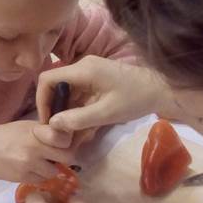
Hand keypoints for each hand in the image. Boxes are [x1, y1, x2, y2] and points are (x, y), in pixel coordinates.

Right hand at [0, 120, 77, 184]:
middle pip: (67, 157)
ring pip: (55, 171)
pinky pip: (42, 181)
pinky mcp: (23, 177)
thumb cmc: (1, 136)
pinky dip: (39, 177)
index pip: (64, 138)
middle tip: (55, 156)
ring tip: (39, 163)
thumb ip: (44, 132)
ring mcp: (29, 164)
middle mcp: (35, 147)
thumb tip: (66, 137)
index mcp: (35, 131)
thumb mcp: (23, 127)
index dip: (67, 142)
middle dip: (64, 158)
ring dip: (50, 169)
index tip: (62, 143)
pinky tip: (29, 170)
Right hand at [36, 56, 167, 133]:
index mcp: (83, 69)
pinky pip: (80, 96)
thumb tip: (53, 124)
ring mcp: (90, 74)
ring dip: (66, 113)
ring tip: (68, 135)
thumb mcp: (107, 113)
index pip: (48, 79)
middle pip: (56, 86)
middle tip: (56, 132)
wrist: (160, 90)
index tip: (46, 121)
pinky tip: (80, 130)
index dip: (42, 100)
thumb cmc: (136, 99)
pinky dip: (78, 111)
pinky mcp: (97, 82)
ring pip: (68, 93)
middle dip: (54, 109)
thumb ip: (79, 119)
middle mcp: (82, 67)